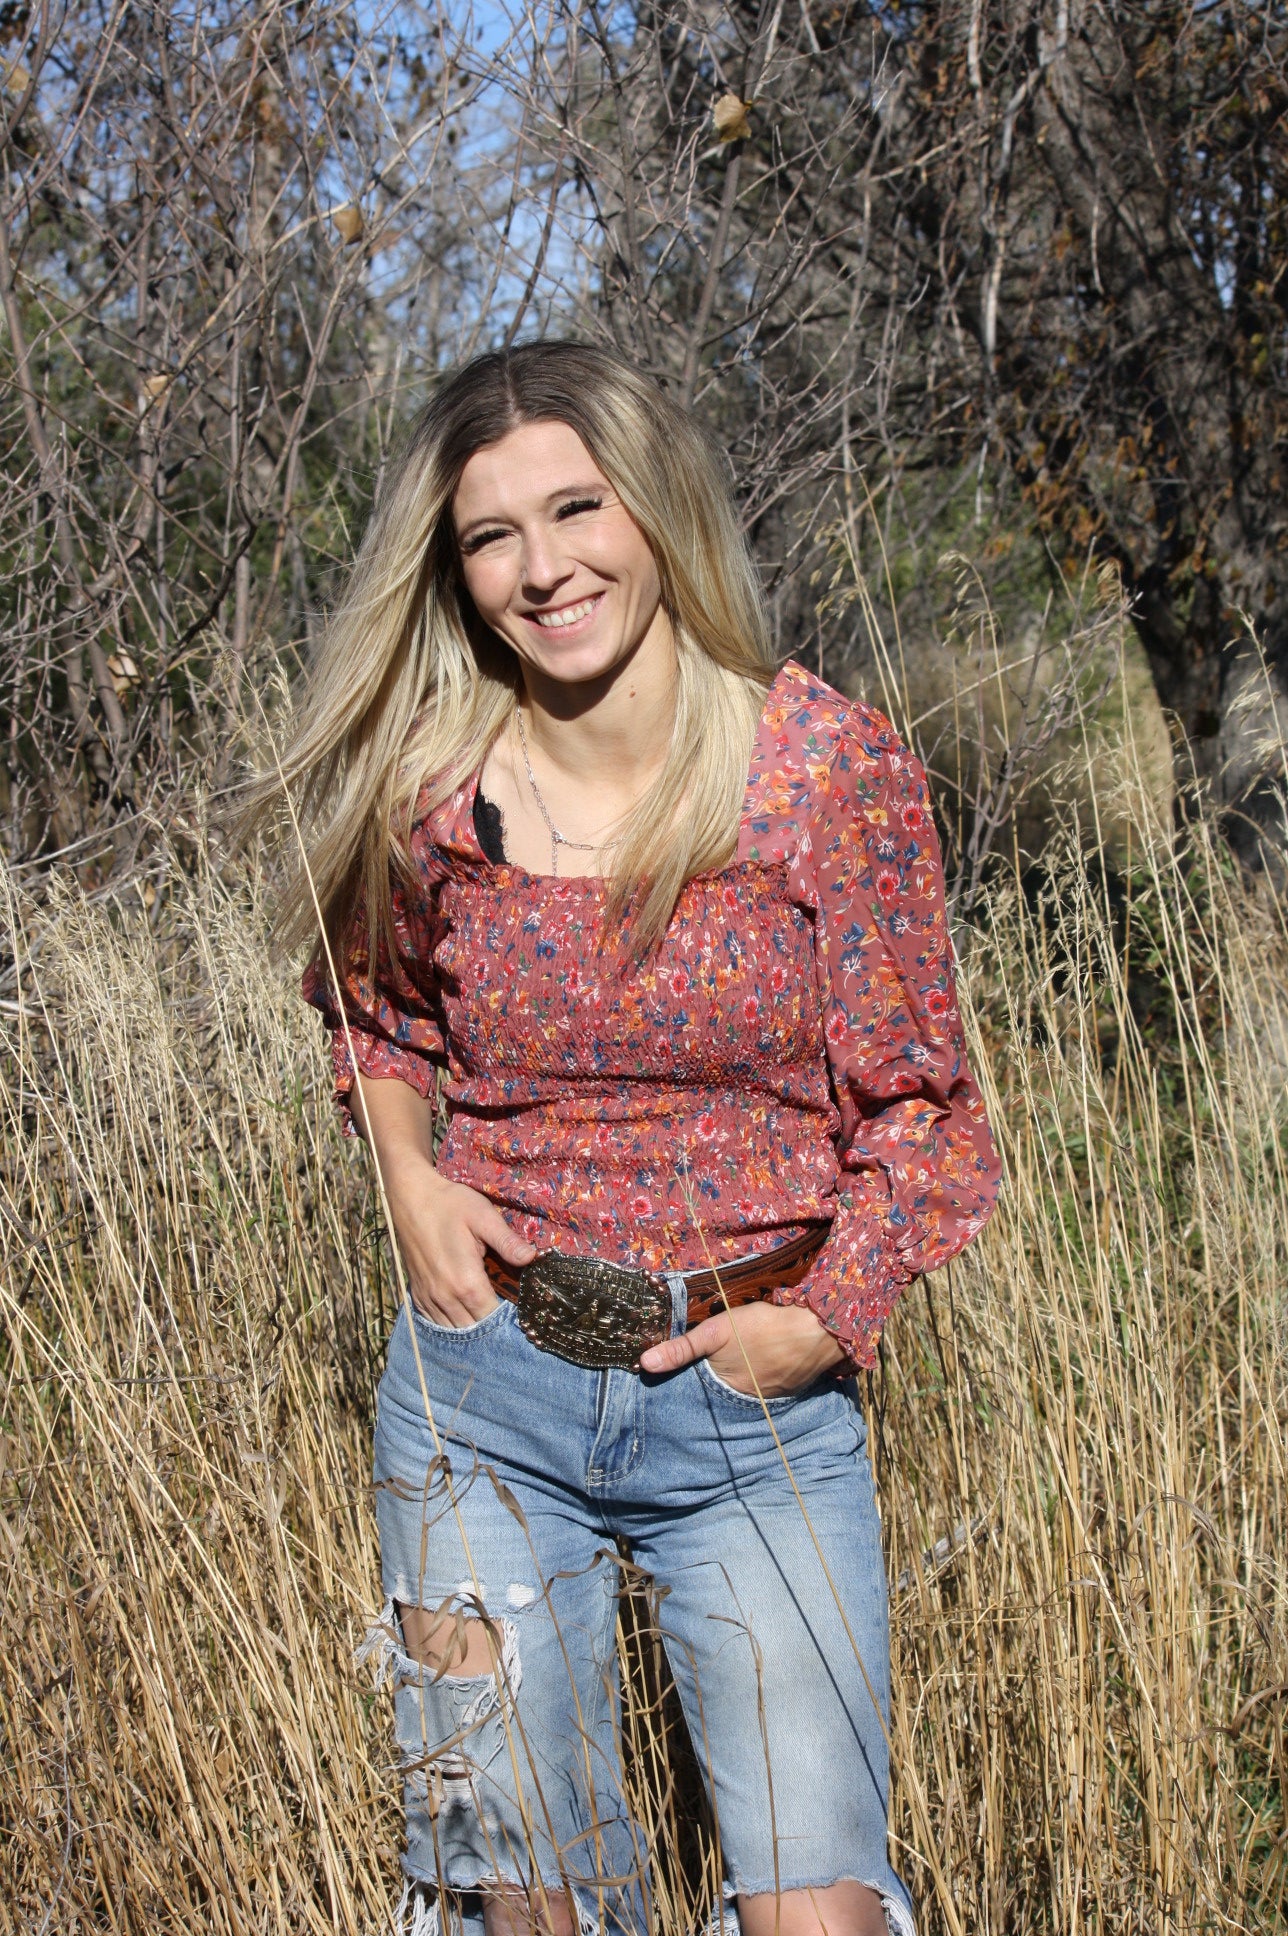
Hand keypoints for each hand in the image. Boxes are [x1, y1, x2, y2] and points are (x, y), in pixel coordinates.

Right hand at [382, 1155, 536, 1327]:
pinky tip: (464, 1315)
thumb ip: (507, 1242)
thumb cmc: (450, 1204)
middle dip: (492, 1327)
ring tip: (489, 1318)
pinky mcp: (418, 1294)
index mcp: (466, 1282)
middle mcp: (446, 1297)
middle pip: (474, 1329)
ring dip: (472, 1328)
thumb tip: (532, 1258)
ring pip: (454, 1330)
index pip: (492, 1318)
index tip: (522, 1313)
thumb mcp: (484, 1217)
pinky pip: (436, 1323)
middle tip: (509, 1317)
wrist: (410, 1197)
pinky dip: (452, 1324)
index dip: (508, 1320)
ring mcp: (429, 1298)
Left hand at [638, 1298, 846, 1395]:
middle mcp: (746, 1401)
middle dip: (712, 1384)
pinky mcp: (786, 1388)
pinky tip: (757, 1361)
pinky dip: (757, 1377)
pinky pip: (764, 1386)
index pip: (697, 1391)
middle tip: (709, 1366)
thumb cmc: (762, 1328)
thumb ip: (681, 1348)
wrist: (815, 1332)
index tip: (673, 1378)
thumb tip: (644, 1364)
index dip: (686, 1383)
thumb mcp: (715, 1332)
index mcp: (725, 1390)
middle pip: (721, 1392)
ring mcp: (768, 1396)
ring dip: (736, 1380)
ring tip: (731, 1363)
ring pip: (742, 1390)